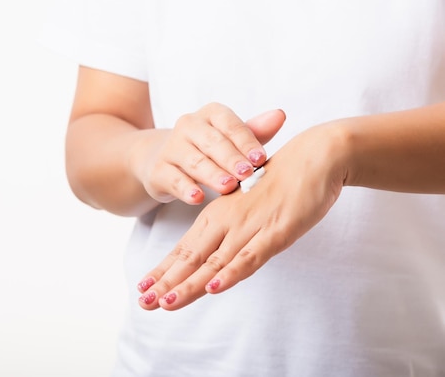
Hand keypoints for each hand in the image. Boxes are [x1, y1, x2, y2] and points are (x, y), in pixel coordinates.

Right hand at [130, 103, 285, 204]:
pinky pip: (173, 179)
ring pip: (194, 161)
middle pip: (212, 142)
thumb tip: (280, 115)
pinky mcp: (159, 170)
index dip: (246, 141)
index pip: (230, 125)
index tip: (261, 159)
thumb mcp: (231, 138)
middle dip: (231, 159)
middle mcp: (188, 125)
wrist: (164, 159)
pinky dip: (186, 189)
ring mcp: (171, 148)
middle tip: (247, 174)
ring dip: (212, 174)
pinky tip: (198, 197)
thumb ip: (254, 131)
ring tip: (228, 187)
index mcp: (210, 114)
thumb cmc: (208, 149)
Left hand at [136, 122, 348, 309]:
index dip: (164, 270)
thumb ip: (234, 227)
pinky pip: (250, 256)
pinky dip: (231, 273)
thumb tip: (222, 251)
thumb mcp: (249, 206)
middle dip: (166, 283)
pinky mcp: (275, 231)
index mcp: (218, 214)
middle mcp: (227, 220)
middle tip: (143, 303)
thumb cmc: (281, 180)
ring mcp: (250, 226)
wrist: (316, 155)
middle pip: (191, 258)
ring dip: (190, 284)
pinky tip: (214, 288)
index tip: (143, 289)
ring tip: (166, 303)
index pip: (185, 248)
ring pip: (214, 262)